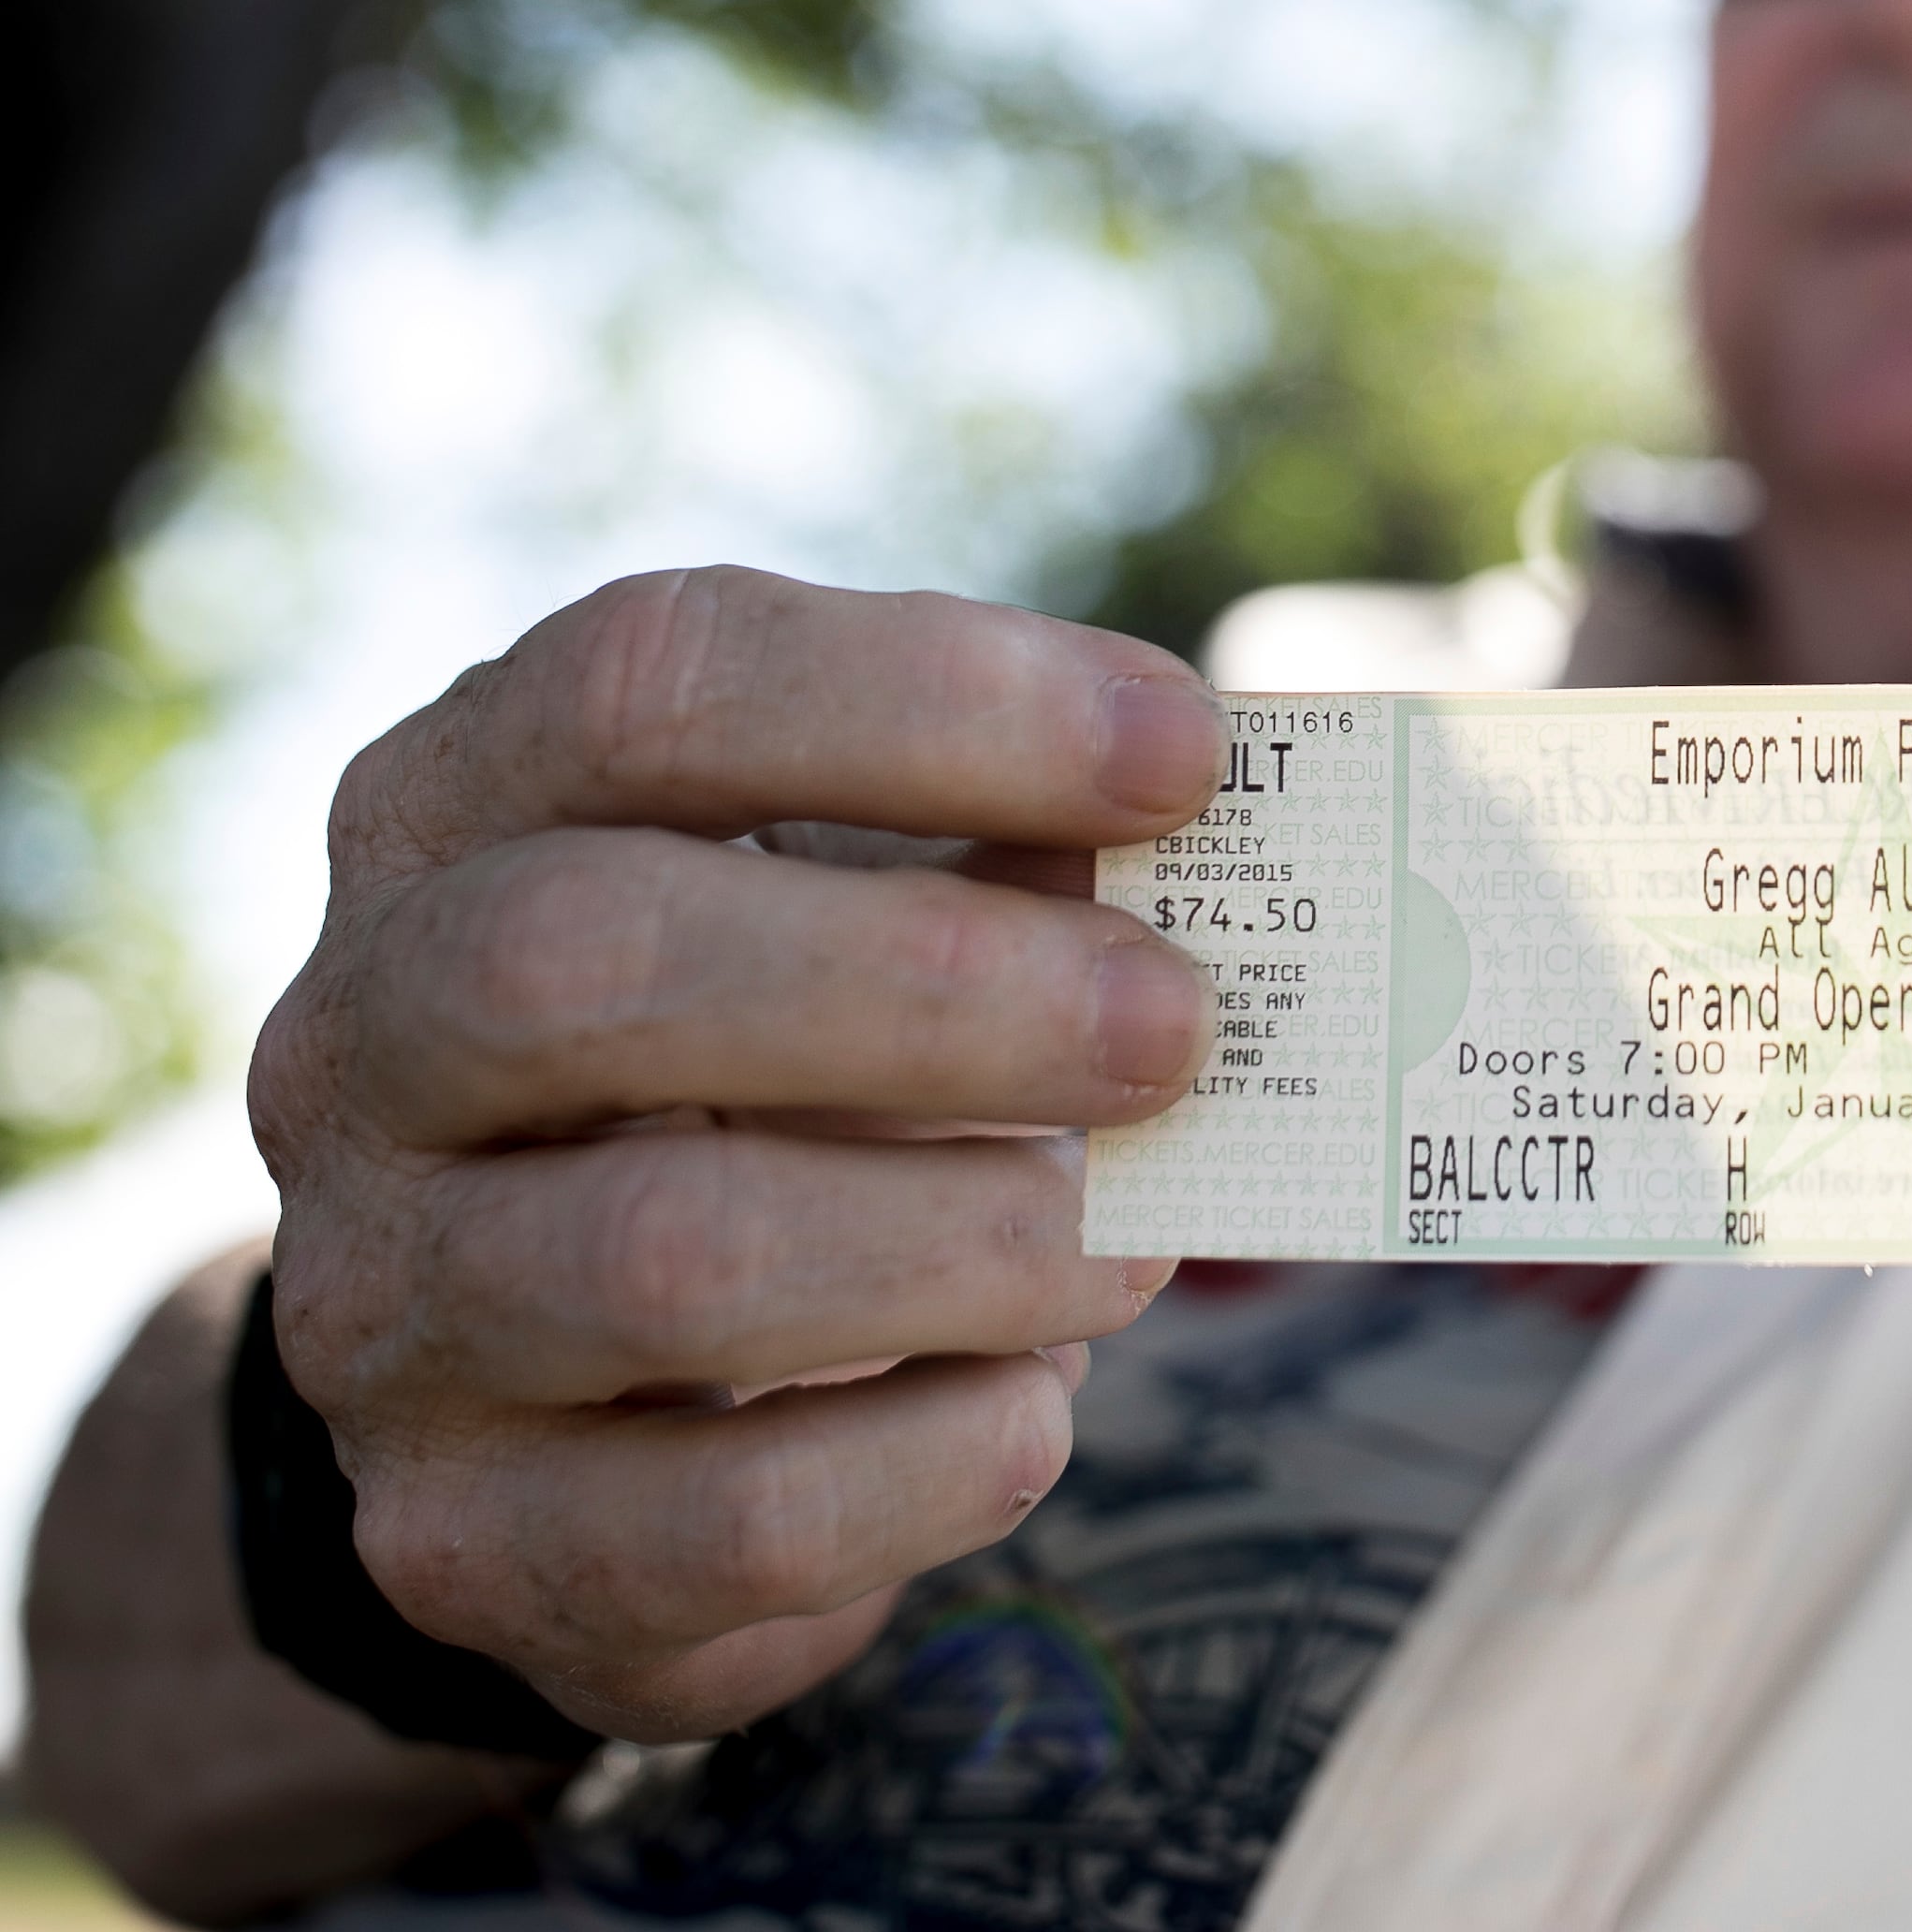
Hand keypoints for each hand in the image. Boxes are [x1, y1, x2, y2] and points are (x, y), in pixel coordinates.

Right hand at [248, 568, 1221, 1742]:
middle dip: (939, 984)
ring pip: (663, 1257)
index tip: (1184, 753)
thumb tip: (1240, 849)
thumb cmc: (767, 1059)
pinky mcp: (460, 1538)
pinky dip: (925, 1466)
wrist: (560, 1375)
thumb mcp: (855, 907)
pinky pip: (709, 1522)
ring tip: (1139, 1243)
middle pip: (593, 954)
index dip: (931, 697)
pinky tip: (1032, 1416)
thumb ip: (1013, 856)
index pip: (645, 681)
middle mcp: (364, 1037)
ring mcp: (379, 1299)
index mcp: (463, 807)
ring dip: (968, 1239)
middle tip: (1178, 1025)